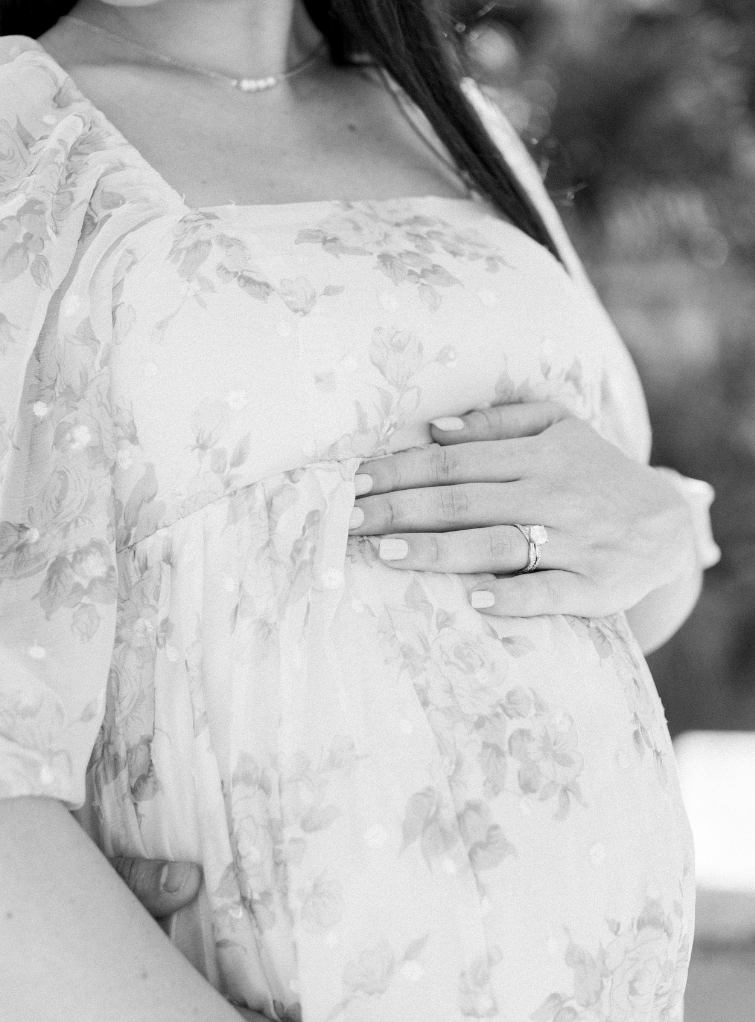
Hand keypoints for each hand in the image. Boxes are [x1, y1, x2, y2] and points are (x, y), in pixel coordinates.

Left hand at [352, 404, 695, 616]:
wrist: (670, 523)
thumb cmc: (595, 472)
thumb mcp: (561, 427)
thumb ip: (499, 422)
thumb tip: (436, 429)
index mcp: (538, 457)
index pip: (454, 464)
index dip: (401, 472)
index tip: (355, 483)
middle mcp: (553, 497)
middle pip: (464, 503)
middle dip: (401, 511)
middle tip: (350, 521)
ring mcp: (574, 544)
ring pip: (497, 545)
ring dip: (440, 551)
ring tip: (388, 554)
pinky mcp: (595, 587)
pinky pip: (549, 593)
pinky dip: (514, 596)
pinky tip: (476, 599)